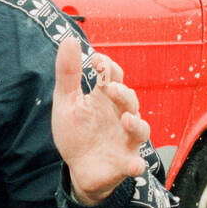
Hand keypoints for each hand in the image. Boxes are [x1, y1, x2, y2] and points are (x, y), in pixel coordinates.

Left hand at [51, 36, 148, 203]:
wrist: (78, 168)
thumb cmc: (76, 131)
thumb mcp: (66, 101)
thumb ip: (68, 73)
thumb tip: (69, 39)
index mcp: (105, 99)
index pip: (113, 77)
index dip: (107, 67)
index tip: (96, 61)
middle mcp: (121, 116)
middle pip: (129, 100)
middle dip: (123, 94)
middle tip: (111, 88)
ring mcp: (125, 140)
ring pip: (140, 129)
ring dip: (136, 124)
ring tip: (127, 119)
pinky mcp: (125, 163)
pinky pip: (134, 163)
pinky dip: (135, 164)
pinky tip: (134, 165)